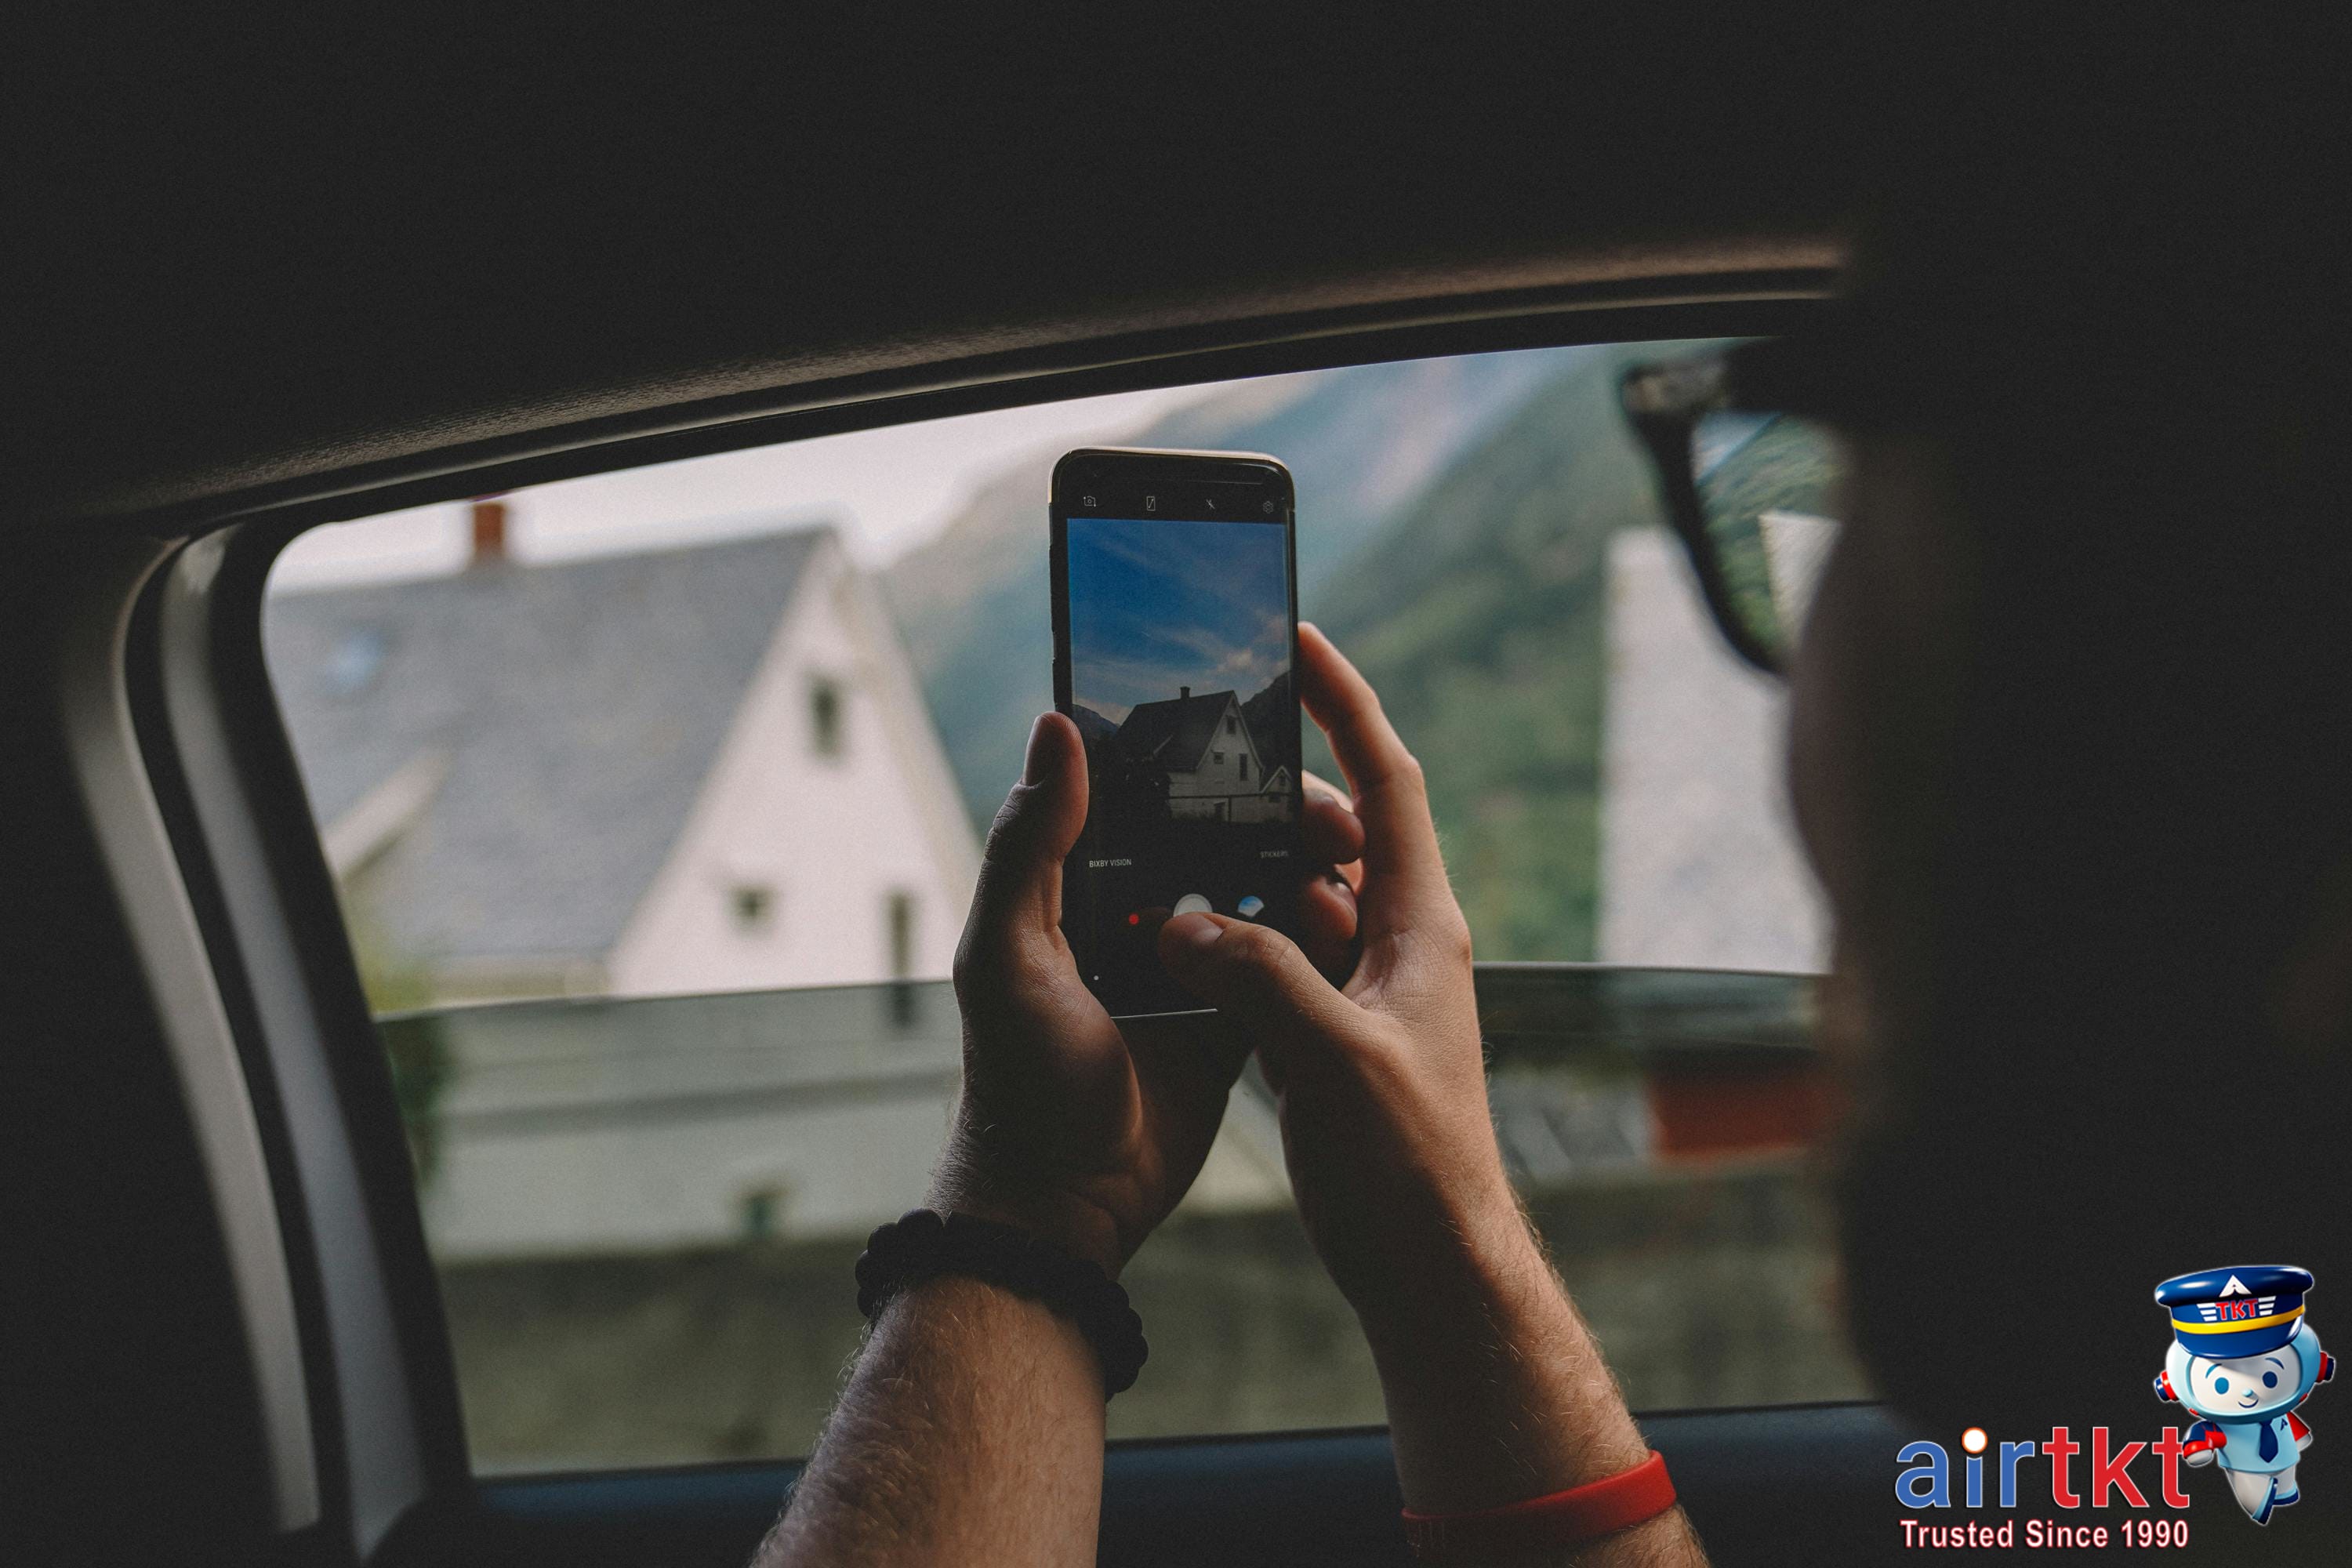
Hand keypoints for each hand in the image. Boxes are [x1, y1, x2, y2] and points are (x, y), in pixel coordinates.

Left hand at [936, 710, 1364, 1275]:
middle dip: (1285, 817)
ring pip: (1264, 892)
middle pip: (1224, 834)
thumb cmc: (1017, 1082)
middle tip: (1337, 825)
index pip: (1148, 792)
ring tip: (1350, 876)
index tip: (1270, 743)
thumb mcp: (1007, 954)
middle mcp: (1137, 911)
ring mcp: (1192, 964)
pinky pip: (1287, 964)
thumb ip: (1028, 845)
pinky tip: (1353, 927)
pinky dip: (1319, 944)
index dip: (1209, 759)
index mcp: (1080, 883)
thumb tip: (1056, 727)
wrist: (1065, 1207)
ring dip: (1309, 875)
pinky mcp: (1234, 1016)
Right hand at [1155, 622, 1518, 1319]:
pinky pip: (1278, 963)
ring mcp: (1365, 994)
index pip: (1388, 782)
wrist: (1431, 1266)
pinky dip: (1233, 944)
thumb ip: (1258, 975)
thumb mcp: (1333, 1057)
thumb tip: (1187, 919)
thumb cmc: (1408, 1164)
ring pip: (1298, 902)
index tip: (1299, 643)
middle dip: (1272, 799)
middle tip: (1203, 773)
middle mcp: (1399, 946)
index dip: (1346, 705)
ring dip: (1244, 876)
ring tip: (1176, 853)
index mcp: (1421, 926)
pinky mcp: (1331, 1041)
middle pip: (1335, 835)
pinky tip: (1179, 945)